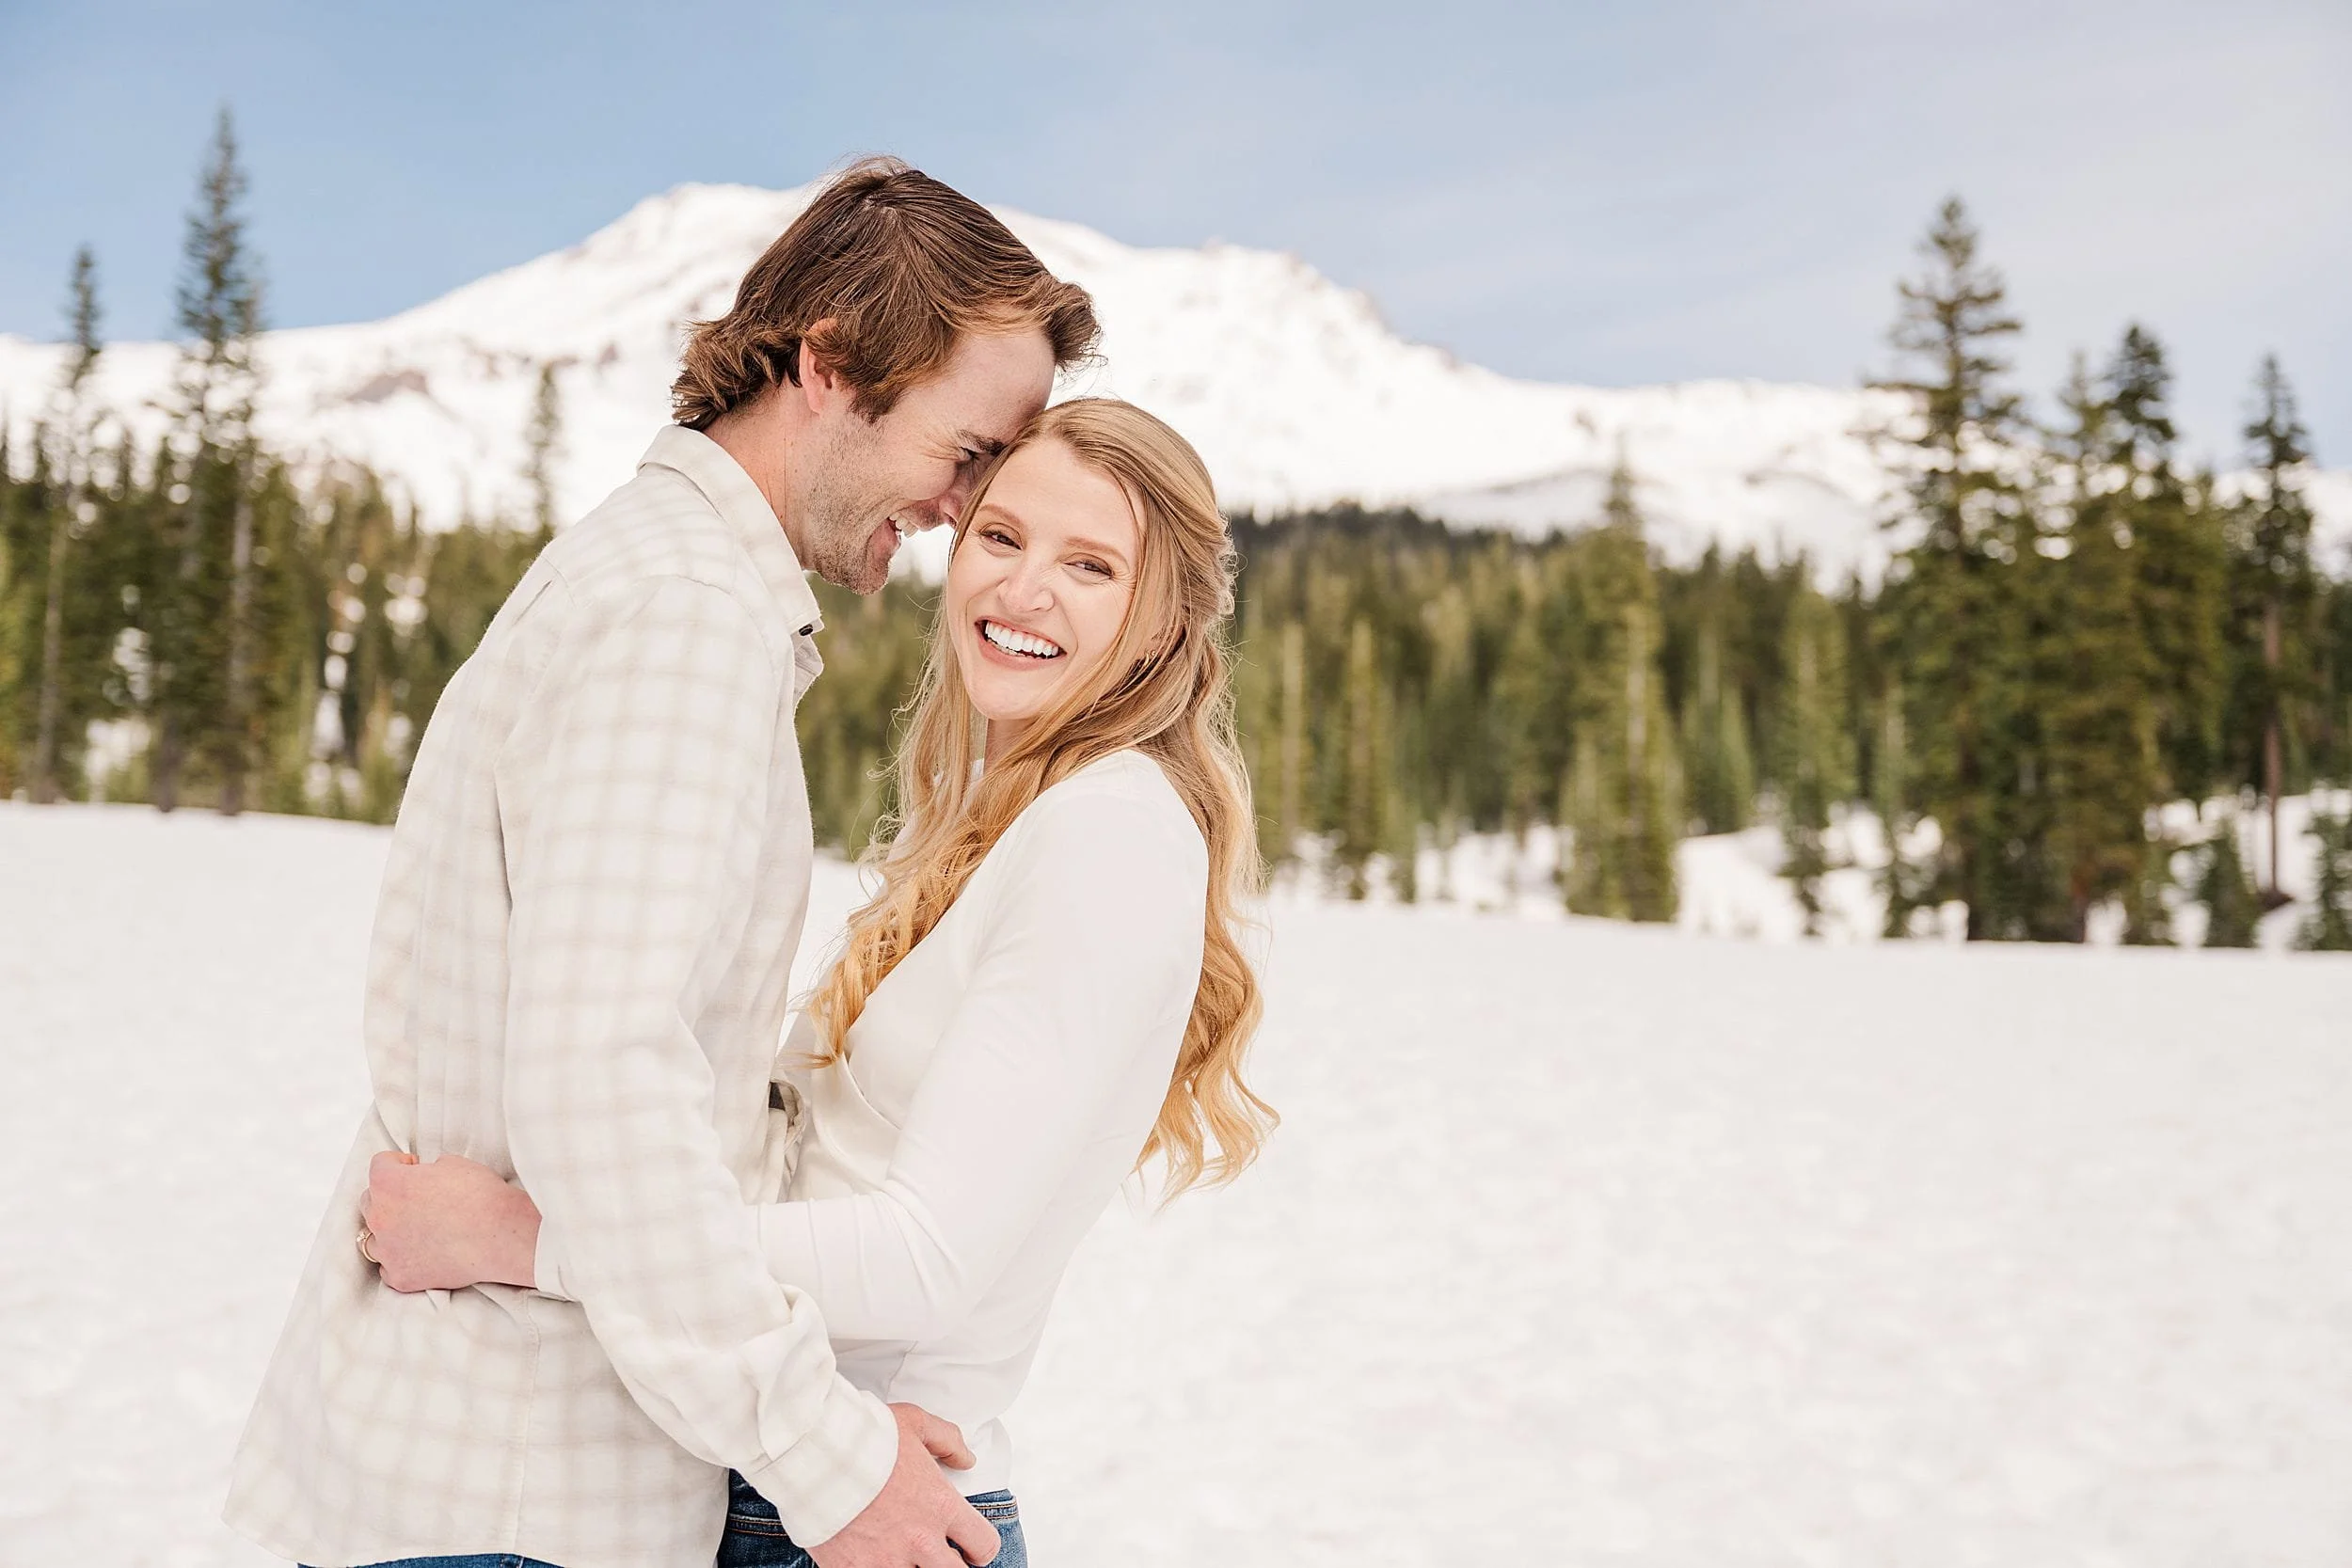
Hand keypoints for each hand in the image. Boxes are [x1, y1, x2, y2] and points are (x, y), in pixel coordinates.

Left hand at [361, 1150, 541, 1292]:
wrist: (500, 1236)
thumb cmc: (481, 1196)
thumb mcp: (454, 1164)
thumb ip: (427, 1170)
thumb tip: (425, 1178)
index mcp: (389, 1183)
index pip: (379, 1164)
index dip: (400, 1163)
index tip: (415, 1168)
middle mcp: (380, 1217)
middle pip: (370, 1200)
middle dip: (390, 1196)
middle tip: (418, 1199)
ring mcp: (388, 1251)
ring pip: (373, 1237)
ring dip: (390, 1230)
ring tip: (417, 1229)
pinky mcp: (400, 1276)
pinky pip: (388, 1267)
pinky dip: (401, 1259)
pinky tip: (423, 1253)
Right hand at [807, 1403, 996, 1567]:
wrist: (813, 1455)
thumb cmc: (863, 1437)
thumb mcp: (914, 1423)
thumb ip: (947, 1441)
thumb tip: (967, 1459)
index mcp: (940, 1506)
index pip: (984, 1545)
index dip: (981, 1548)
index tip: (971, 1547)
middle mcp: (919, 1540)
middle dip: (952, 1565)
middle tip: (938, 1555)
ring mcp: (886, 1561)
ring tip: (903, 1555)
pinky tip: (871, 1558)